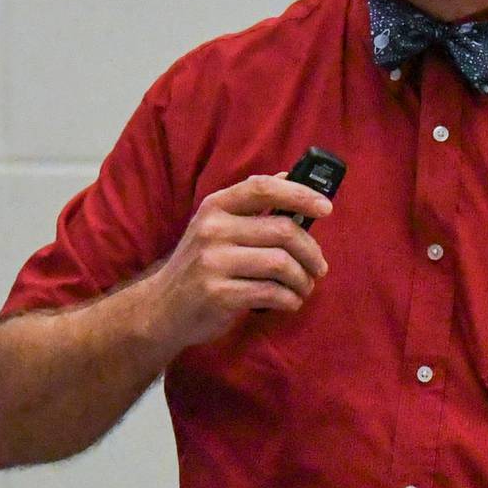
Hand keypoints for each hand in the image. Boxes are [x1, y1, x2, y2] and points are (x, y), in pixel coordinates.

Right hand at [145, 171, 332, 353]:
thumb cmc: (202, 264)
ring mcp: (213, 262)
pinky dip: (290, 300)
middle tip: (319, 267)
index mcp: (215, 206)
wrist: (161, 309)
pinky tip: (289, 302)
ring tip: (304, 288)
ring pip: (282, 264)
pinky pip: (272, 293)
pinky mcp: (218, 294)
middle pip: (283, 231)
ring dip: (303, 280)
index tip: (326, 207)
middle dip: (311, 252)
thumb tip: (291, 178)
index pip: (263, 188)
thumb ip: (251, 206)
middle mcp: (212, 229)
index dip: (300, 194)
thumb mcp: (216, 227)